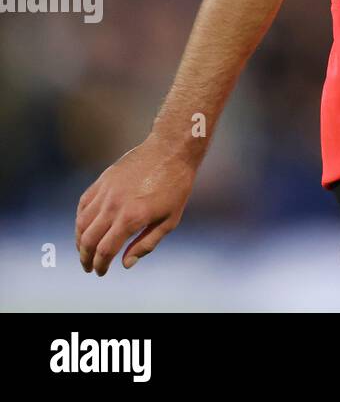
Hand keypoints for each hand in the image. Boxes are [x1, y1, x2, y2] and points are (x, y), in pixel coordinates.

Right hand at [75, 135, 197, 275]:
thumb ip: (147, 244)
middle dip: (86, 258)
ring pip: (81, 223)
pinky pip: (83, 204)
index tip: (101, 272)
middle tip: (88, 267)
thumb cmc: (176, 186)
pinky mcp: (103, 180)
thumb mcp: (170, 219)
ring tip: (85, 250)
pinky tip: (85, 227)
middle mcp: (114, 205)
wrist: (171, 150)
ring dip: (80, 241)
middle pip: (88, 240)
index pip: (105, 250)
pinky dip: (80, 219)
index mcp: (132, 218)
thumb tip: (125, 264)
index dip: (100, 265)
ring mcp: (106, 191)